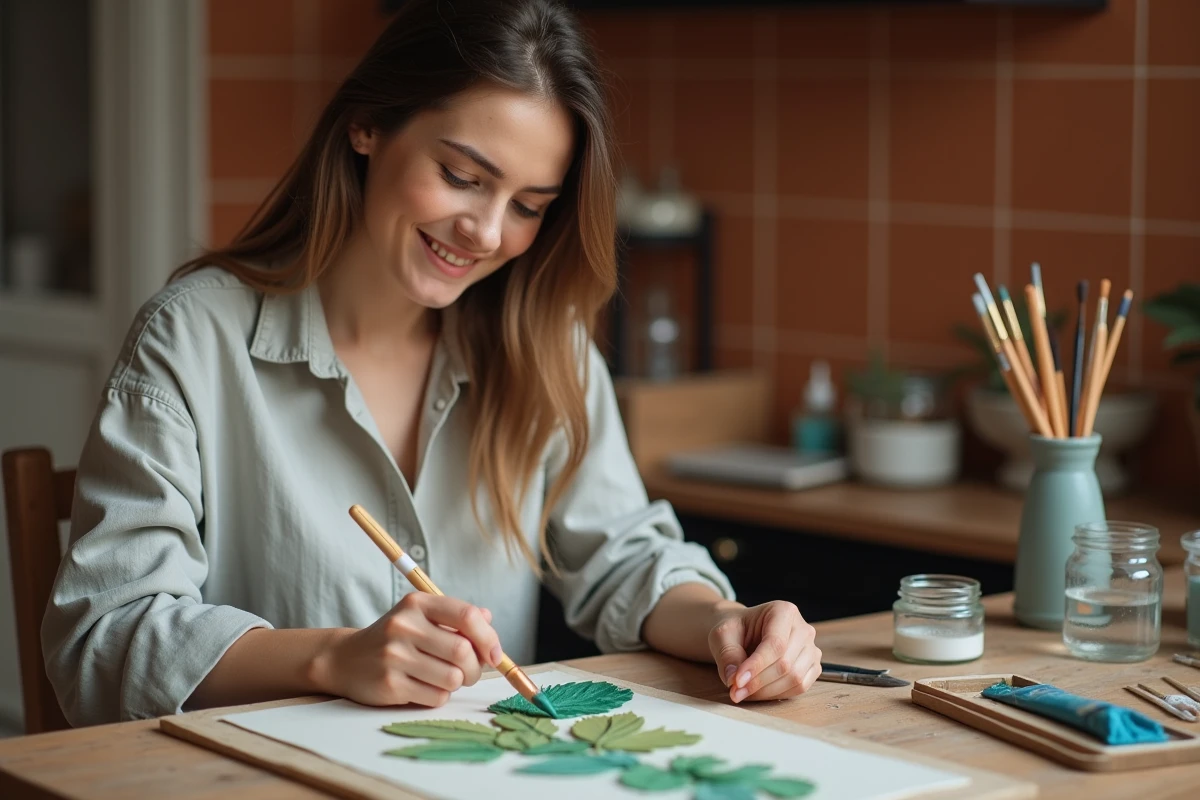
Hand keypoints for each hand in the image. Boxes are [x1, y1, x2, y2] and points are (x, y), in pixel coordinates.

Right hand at [309, 593, 501, 707]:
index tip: (494, 654)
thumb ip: (455, 617)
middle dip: (475, 668)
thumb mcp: (421, 617)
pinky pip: (436, 697)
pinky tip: (424, 687)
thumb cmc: (395, 638)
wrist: (345, 659)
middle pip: (463, 651)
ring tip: (443, 678)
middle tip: (468, 673)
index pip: (466, 616)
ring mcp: (395, 656)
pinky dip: (439, 696)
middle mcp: (404, 626)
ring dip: (456, 683)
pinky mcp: (389, 684)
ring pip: (452, 678)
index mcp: (418, 604)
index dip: (488, 637)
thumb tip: (488, 619)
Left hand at [708, 601, 820, 702]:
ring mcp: (811, 648)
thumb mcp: (723, 635)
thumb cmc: (736, 629)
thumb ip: (728, 654)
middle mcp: (803, 628)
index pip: (775, 643)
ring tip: (743, 691)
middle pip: (785, 664)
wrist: (745, 632)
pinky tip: (758, 692)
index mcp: (783, 611)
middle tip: (735, 691)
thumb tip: (734, 679)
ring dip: (766, 691)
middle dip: (758, 682)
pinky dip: (777, 694)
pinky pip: (800, 687)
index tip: (737, 681)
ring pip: (795, 678)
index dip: (756, 666)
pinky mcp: (812, 666)